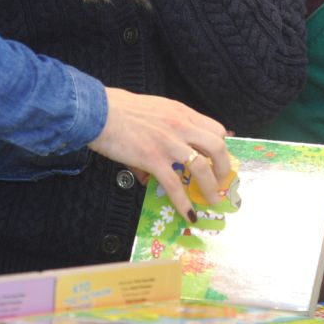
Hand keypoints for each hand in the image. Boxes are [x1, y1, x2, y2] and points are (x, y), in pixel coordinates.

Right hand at [91, 88, 229, 225]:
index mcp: (182, 112)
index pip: (216, 129)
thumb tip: (170, 149)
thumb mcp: (156, 109)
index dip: (221, 147)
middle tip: (220, 180)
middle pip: (216, 147)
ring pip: (201, 166)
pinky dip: (184, 203)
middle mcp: (180, 126)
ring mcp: (168, 143)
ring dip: (210, 187)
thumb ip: (170, 125)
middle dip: (223, 167)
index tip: (218, 160)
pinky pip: (174, 185)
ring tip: (211, 200)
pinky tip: (189, 214)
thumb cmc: (122, 109)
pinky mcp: (153, 160)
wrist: (100, 112)